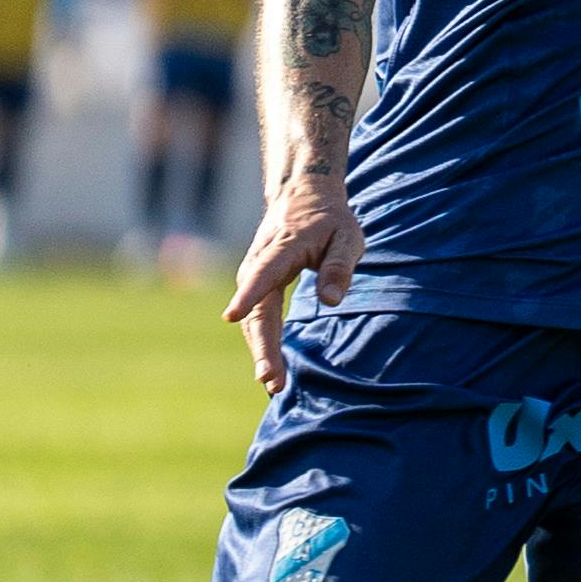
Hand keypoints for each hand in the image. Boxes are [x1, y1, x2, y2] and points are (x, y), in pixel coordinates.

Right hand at [224, 188, 362, 383]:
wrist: (303, 198)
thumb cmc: (330, 220)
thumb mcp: (347, 237)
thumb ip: (339, 267)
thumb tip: (332, 301)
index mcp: (282, 248)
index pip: (263, 273)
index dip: (248, 294)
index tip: (233, 315)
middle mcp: (260, 264)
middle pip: (258, 310)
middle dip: (262, 345)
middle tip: (270, 379)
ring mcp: (255, 276)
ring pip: (254, 319)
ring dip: (261, 350)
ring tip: (274, 383)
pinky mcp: (258, 285)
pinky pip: (258, 318)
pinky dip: (262, 342)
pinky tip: (271, 369)